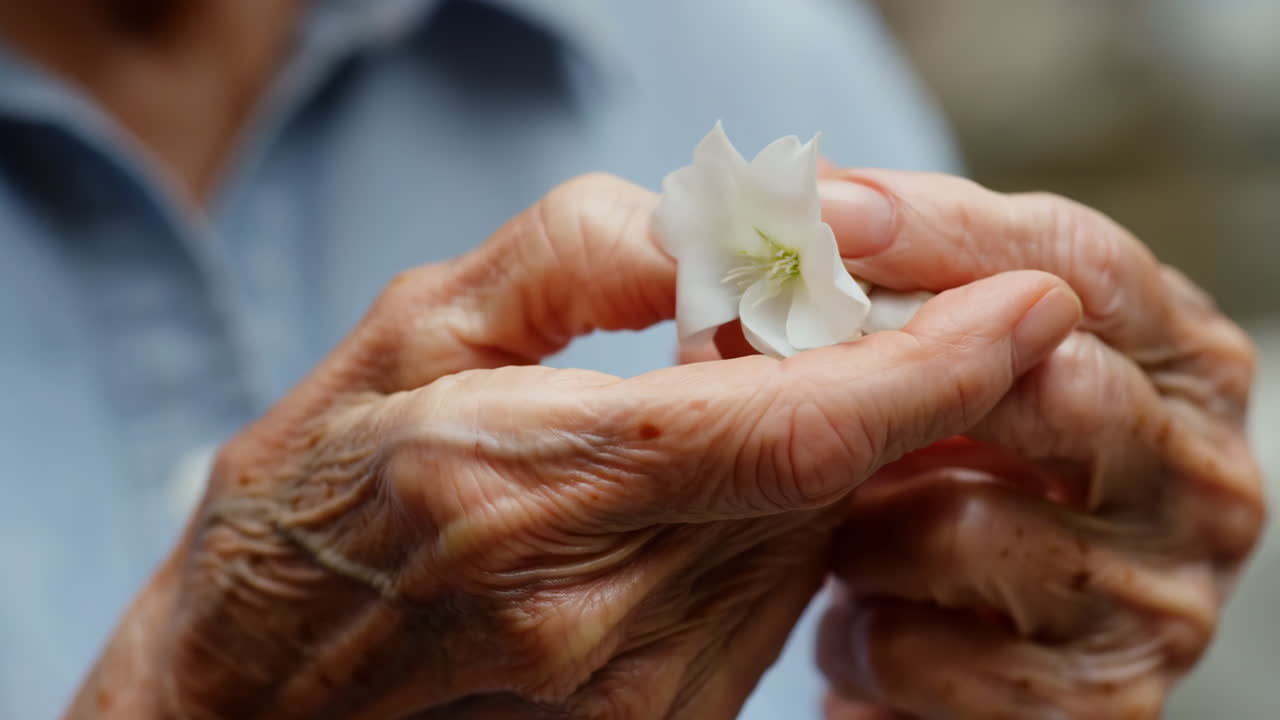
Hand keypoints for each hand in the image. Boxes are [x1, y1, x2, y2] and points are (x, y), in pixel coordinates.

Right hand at [68, 175, 1080, 719]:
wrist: (249, 715)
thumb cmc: (300, 520)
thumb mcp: (392, 344)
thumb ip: (560, 265)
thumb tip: (705, 231)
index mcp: (523, 489)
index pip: (793, 428)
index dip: (937, 365)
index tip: (1032, 300)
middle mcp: (600, 612)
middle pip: (826, 477)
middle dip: (892, 377)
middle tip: (877, 300)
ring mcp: (640, 690)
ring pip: (809, 535)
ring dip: (826, 445)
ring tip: (737, 386)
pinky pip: (768, 596)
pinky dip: (775, 517)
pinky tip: (702, 483)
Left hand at [812, 171, 1264, 718]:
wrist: (946, 651)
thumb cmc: (932, 478)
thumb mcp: (928, 362)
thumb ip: (899, 280)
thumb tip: (807, 191)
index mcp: (1176, 358)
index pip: (1081, 263)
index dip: (944, 234)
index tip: (825, 215)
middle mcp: (1199, 471)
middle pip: (1058, 387)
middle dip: (901, 388)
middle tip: (794, 393)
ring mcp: (1167, 596)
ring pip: (973, 528)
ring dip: (865, 531)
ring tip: (835, 534)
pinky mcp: (1105, 699)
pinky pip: (948, 659)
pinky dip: (872, 638)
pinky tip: (856, 621)